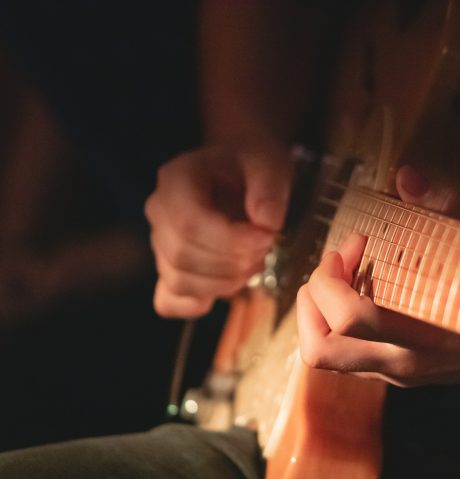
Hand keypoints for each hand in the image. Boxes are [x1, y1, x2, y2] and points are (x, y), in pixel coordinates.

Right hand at [144, 145, 291, 317]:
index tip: (267, 237)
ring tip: (254, 261)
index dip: (231, 240)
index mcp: (176, 179)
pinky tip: (230, 282)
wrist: (242, 175)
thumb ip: (270, 188)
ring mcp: (160, 244)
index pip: (188, 222)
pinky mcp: (169, 270)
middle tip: (266, 247)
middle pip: (183, 255)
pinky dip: (200, 302)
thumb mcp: (269, 164)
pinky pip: (170, 302)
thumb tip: (265, 223)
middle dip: (233, 262)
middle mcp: (159, 212)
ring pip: (180, 281)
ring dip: (226, 282)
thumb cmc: (251, 168)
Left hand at [296, 166, 459, 386]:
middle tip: (336, 264)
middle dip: (312, 300)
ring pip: (325, 356)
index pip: (347, 319)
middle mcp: (402, 365)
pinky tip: (362, 290)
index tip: (356, 243)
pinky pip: (345, 353)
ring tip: (343, 276)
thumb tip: (406, 176)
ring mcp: (397, 374)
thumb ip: (445, 206)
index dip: (333, 276)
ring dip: (319, 311)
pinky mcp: (397, 373)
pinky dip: (335, 321)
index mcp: (422, 337)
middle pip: (319, 349)